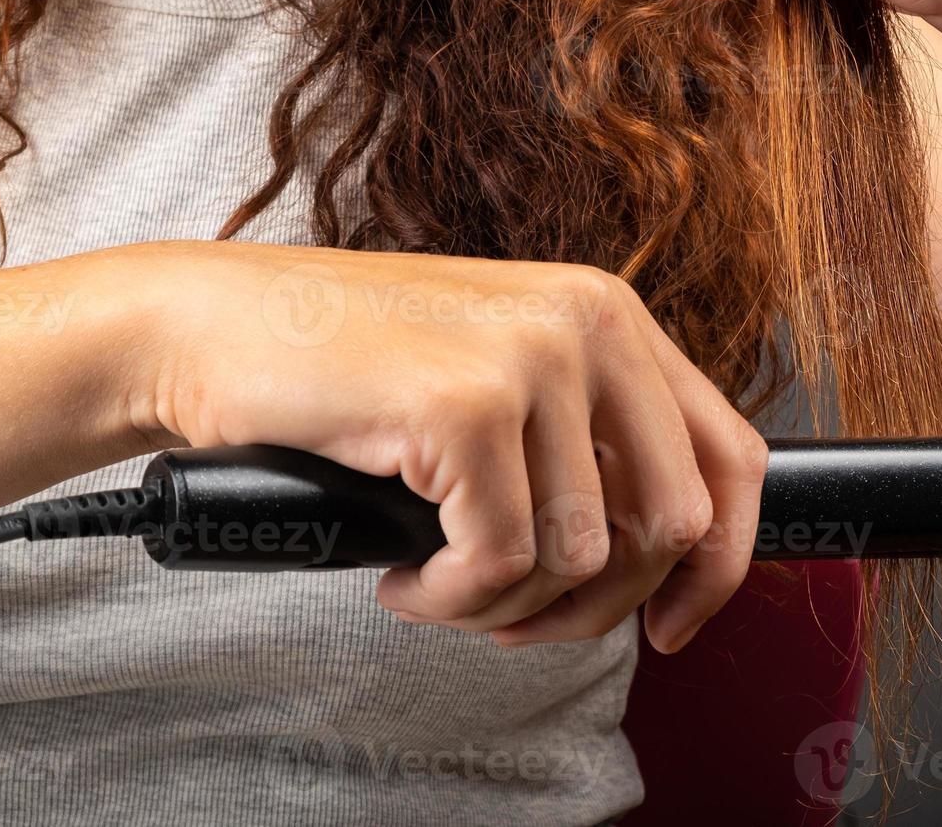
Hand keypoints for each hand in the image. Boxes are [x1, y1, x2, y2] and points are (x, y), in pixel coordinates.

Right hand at [129, 241, 766, 651]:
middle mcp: (590, 324)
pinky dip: (451, 597)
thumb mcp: (499, 381)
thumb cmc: (348, 369)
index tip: (673, 624)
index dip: (721, 563)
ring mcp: (531, 359)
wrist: (210, 327)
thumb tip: (655, 561)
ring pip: (583, 558)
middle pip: (675, 524)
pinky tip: (404, 574)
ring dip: (505, 604)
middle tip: (516, 618)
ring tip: (439, 579)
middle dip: (602, 606)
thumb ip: (583, 442)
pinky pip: (500, 564)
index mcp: (610, 317)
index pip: (732, 456)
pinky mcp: (466, 406)